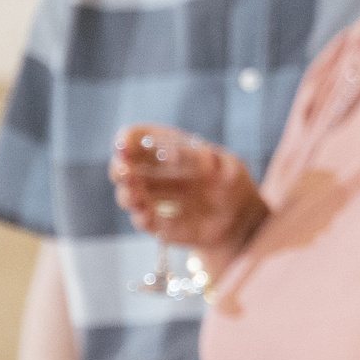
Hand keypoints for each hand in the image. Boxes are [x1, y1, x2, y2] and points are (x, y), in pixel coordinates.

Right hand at [109, 124, 263, 250]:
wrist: (241, 220)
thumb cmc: (233, 183)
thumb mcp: (226, 165)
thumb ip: (200, 157)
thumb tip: (169, 152)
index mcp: (168, 148)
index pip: (138, 137)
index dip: (127, 139)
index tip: (124, 145)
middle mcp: (154, 172)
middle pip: (123, 165)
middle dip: (119, 168)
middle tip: (124, 172)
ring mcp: (152, 197)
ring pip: (127, 194)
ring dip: (126, 194)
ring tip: (135, 197)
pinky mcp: (156, 221)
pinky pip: (140, 219)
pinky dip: (140, 217)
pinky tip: (146, 216)